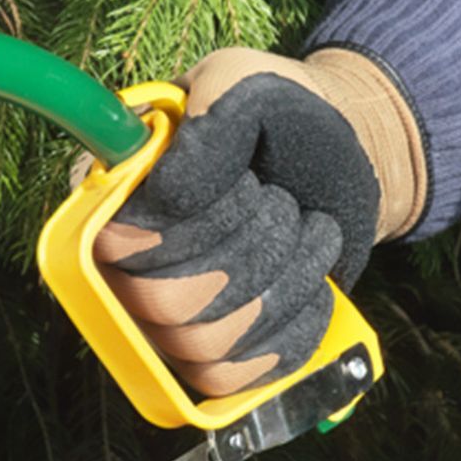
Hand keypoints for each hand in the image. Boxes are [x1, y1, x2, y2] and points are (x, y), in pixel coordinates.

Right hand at [93, 45, 426, 396]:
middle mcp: (125, 266)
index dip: (189, 229)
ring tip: (306, 236)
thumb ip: (207, 116)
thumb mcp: (245, 83)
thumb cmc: (285, 115)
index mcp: (113, 196)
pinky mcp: (211, 357)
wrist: (346, 158)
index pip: (115, 247)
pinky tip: (310, 283)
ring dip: (279, 286)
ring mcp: (166, 320)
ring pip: (203, 346)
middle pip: (165, 306)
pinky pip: (232, 377)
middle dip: (248, 253)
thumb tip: (170, 190)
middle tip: (282, 204)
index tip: (248, 183)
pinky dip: (290, 329)